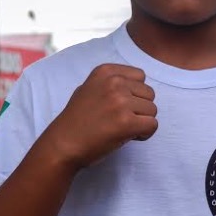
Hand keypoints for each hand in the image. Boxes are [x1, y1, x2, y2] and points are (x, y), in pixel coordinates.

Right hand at [43, 64, 157, 169]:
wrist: (63, 144)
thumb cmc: (76, 120)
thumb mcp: (88, 89)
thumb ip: (110, 84)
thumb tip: (135, 86)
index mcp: (105, 71)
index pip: (141, 77)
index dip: (135, 94)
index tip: (120, 106)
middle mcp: (114, 82)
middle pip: (149, 93)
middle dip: (140, 109)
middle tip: (121, 120)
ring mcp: (120, 102)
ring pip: (153, 110)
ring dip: (142, 122)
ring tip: (122, 129)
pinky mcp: (126, 122)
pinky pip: (152, 125)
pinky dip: (145, 134)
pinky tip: (128, 137)